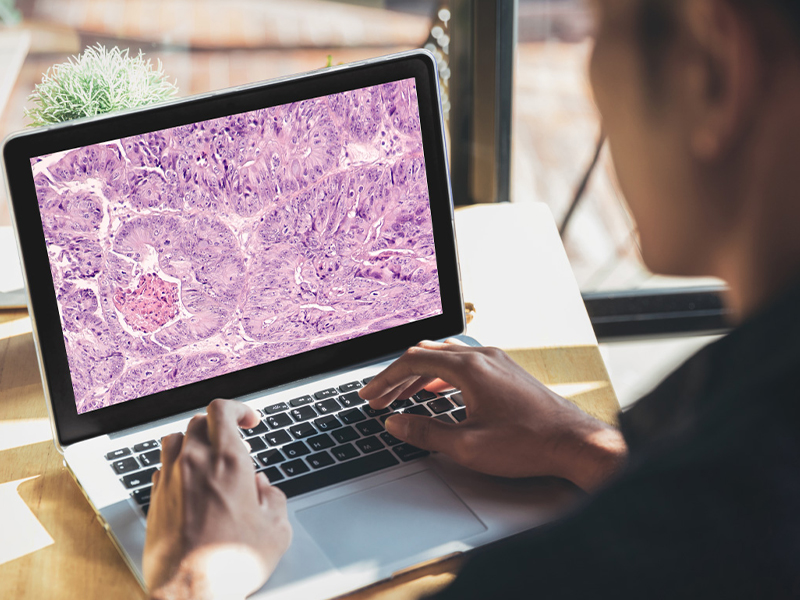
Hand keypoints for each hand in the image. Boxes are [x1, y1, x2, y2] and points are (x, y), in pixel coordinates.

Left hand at [144, 399, 291, 599]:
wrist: (189, 594)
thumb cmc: (231, 564)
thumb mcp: (277, 530)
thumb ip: (274, 498)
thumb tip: (263, 488)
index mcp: (228, 462)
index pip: (223, 410)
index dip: (239, 408)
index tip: (250, 420)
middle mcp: (195, 463)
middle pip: (199, 420)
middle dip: (220, 426)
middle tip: (235, 443)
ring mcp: (170, 479)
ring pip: (176, 438)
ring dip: (194, 441)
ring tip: (208, 457)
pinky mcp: (155, 499)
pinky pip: (163, 466)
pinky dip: (177, 465)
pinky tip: (190, 483)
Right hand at [360, 340, 626, 490]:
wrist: (574, 442)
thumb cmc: (526, 444)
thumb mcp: (467, 446)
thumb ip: (425, 433)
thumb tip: (395, 424)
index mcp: (470, 368)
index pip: (413, 361)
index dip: (385, 379)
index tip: (369, 395)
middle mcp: (483, 356)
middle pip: (427, 355)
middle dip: (398, 376)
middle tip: (379, 398)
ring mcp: (497, 361)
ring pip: (446, 358)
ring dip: (419, 376)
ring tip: (400, 397)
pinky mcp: (507, 371)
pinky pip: (464, 364)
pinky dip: (441, 376)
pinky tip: (436, 392)